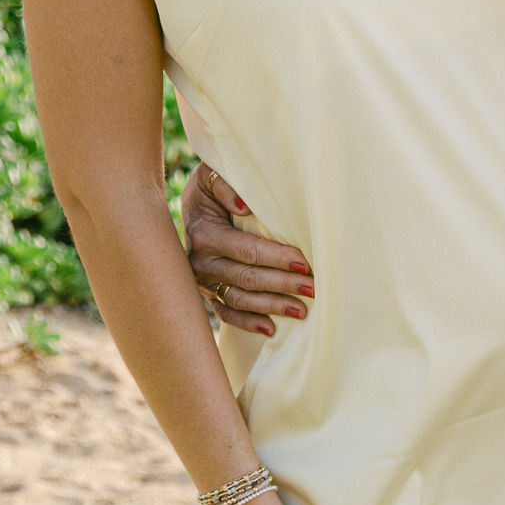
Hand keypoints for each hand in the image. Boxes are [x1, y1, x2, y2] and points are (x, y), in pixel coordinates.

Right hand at [182, 161, 310, 335]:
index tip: (304, 262)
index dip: (276, 257)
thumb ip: (225, 185)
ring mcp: (203, 281)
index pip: (246, 250)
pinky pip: (227, 313)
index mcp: (204, 233)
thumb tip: (244, 206)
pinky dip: (248, 323)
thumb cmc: (211, 187)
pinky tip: (271, 329)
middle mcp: (201, 261)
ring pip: (239, 299)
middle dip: (282, 284)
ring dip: (272, 306)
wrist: (191, 204)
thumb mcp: (210, 175)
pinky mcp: (208, 293)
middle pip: (247, 277)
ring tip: (302, 310)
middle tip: (313, 288)